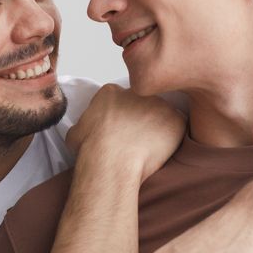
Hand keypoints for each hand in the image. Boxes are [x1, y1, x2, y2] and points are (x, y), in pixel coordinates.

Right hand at [67, 84, 185, 183]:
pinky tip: (161, 151)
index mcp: (111, 91)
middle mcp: (137, 92)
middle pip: (142, 104)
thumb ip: (83, 125)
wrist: (111, 160)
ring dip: (157, 129)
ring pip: (161, 115)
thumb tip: (82, 131)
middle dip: (140, 119)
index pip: (119, 100)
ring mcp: (159, 104)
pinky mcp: (176, 119)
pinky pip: (178, 128)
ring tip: (147, 149)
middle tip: (135, 140)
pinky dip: (173, 139)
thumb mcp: (74, 132)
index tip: (119, 131)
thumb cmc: (91, 148)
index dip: (120, 117)